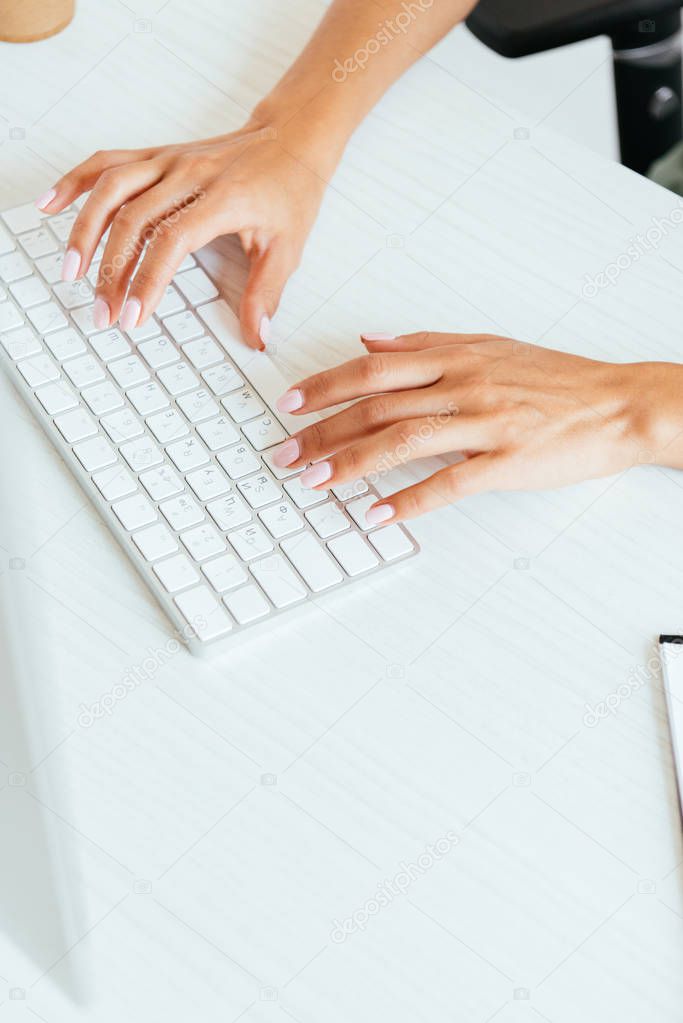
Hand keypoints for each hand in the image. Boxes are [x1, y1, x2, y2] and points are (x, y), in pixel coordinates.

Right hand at [36, 118, 328, 348]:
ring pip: (111, 188)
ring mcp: (168, 161)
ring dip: (84, 229)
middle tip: (103, 312)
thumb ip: (266, 294)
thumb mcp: (287, 248)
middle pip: (133, 219)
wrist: (290, 141)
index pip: (172, 240)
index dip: (148, 280)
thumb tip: (256, 337)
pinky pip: (107, 162)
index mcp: (222, 198)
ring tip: (69, 271)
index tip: (133, 315)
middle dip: (111, 271)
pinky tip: (52, 205)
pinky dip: (76, 182)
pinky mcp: (156, 155)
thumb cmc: (288, 192)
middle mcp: (188, 173)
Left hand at [271, 331, 667, 522]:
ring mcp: (485, 422)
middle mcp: (463, 384)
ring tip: (315, 483)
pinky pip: (448, 482)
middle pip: (376, 407)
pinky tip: (377, 515)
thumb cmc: (553, 377)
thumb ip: (426, 344)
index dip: (326, 387)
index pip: (373, 370)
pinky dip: (408, 500)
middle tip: (286, 454)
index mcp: (454, 356)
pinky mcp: (506, 460)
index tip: (290, 405)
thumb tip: (373, 342)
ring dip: (351, 464)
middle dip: (323, 432)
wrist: (615, 403)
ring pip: (402, 441)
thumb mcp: (488, 345)